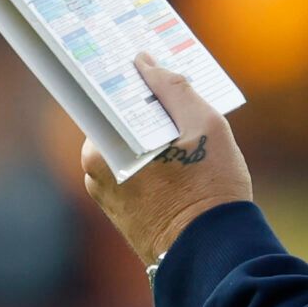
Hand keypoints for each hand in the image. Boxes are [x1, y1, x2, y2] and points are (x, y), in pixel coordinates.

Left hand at [79, 51, 253, 266]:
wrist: (212, 255)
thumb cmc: (210, 190)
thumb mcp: (204, 125)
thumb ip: (173, 88)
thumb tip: (145, 61)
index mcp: (103, 146)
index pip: (105, 94)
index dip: (123, 72)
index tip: (136, 51)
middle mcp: (95, 169)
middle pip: (117, 118)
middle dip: (142, 101)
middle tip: (168, 78)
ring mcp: (105, 192)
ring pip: (127, 143)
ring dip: (149, 130)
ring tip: (182, 117)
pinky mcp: (120, 210)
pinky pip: (132, 168)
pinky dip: (150, 156)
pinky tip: (179, 150)